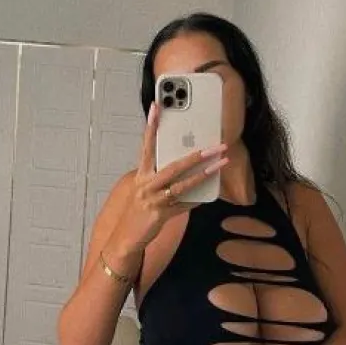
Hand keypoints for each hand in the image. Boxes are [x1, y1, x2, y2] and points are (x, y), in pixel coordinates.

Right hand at [110, 102, 227, 253]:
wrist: (125, 238)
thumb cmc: (137, 210)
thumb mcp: (145, 189)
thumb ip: (160, 177)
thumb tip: (184, 166)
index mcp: (141, 174)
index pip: (147, 145)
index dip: (151, 126)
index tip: (157, 106)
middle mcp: (146, 185)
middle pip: (173, 166)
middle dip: (196, 155)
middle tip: (215, 146)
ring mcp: (153, 200)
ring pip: (182, 185)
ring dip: (204, 174)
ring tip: (220, 165)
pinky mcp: (161, 215)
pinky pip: (184, 206)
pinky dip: (197, 200)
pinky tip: (209, 195)